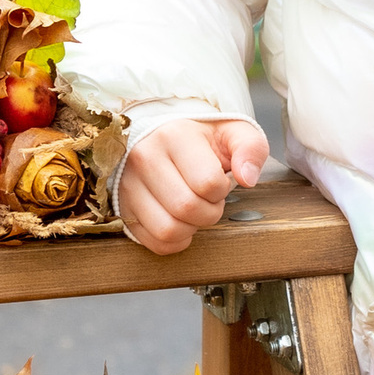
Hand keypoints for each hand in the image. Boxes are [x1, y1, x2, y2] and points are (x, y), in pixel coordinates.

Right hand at [118, 117, 268, 253]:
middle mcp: (144, 158)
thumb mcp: (233, 132)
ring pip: (168, 229)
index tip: (219, 182)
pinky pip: (154, 242)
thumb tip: (247, 178)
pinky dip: (175, 241)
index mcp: (173, 136)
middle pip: (186, 208)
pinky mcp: (122, 207)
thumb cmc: (201, 139)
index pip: (207, 182)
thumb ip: (251, 149)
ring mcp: (128, 184)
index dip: (222, 190)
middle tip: (210, 200)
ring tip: (194, 210)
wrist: (162, 136)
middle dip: (210, 212)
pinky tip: (180, 222)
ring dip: (191, 228)